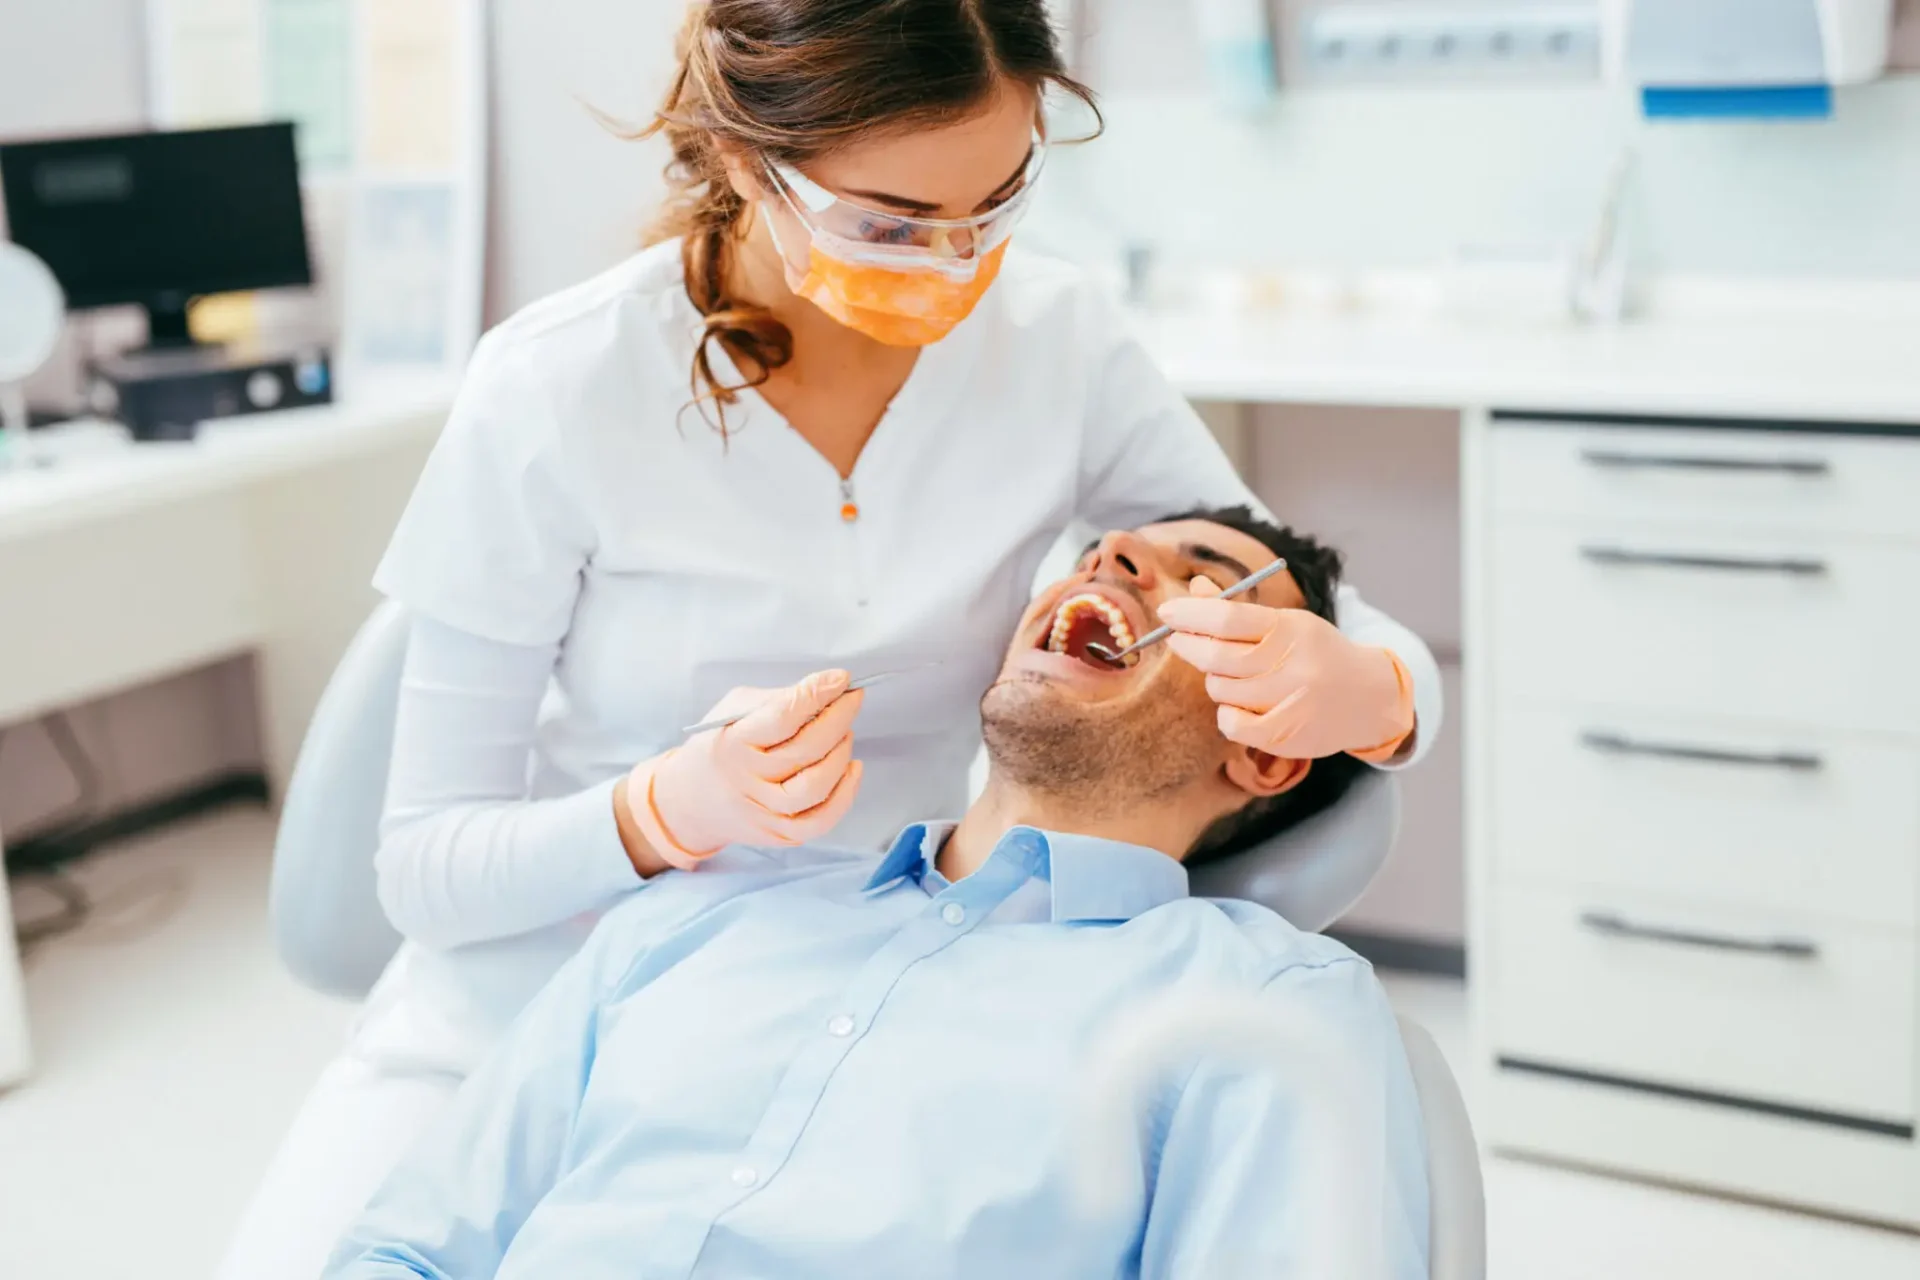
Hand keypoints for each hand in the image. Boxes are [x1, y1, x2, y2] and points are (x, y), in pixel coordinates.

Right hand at [621, 670, 864, 870]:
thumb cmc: (720, 745)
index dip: (817, 694)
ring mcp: (762, 811)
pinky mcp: (777, 833)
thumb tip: (828, 689)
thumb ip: (777, 700)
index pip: (782, 716)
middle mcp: (745, 780)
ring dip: (841, 753)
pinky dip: (845, 793)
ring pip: (816, 786)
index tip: (840, 678)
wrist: (690, 800)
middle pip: (805, 749)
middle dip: (838, 718)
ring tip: (845, 732)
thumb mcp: (733, 711)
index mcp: (731, 742)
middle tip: (851, 699)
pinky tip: (852, 768)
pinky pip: (820, 820)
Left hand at [1157, 578, 1413, 760]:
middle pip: (1218, 655)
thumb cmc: (1317, 654)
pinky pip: (1232, 724)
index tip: (1167, 612)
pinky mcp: (1287, 733)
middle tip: (1178, 639)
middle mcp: (1293, 663)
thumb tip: (1195, 588)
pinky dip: (1226, 715)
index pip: (1229, 617)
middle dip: (1189, 645)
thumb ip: (1238, 610)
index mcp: (1290, 628)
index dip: (1191, 613)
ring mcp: (1290, 701)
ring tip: (1233, 677)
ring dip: (1215, 681)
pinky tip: (1239, 706)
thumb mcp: (1286, 623)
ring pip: (1221, 689)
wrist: (1368, 698)